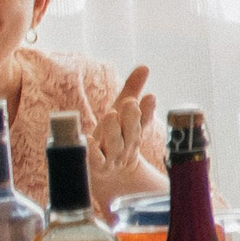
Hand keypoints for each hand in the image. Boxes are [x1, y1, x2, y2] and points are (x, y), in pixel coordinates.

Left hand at [84, 67, 157, 196]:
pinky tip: (89, 140)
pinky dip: (92, 152)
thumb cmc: (115, 136)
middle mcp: (126, 145)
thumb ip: (132, 89)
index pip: (144, 120)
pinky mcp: (96, 167)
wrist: (108, 174)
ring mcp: (112, 158)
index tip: (150, 97)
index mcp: (134, 131)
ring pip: (116, 145)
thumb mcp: (121, 112)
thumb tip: (145, 66)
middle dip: (131, 118)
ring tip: (111, 114)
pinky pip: (95, 160)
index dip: (147, 110)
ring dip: (114, 130)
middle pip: (132, 133)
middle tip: (130, 103)